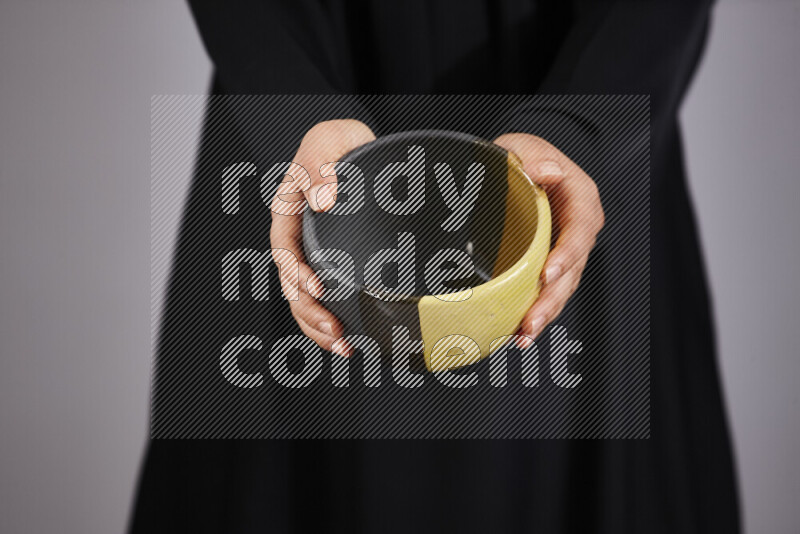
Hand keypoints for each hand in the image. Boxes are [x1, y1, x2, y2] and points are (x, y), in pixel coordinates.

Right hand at [270, 120, 375, 356]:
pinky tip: (351, 341)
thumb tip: (322, 199)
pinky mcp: (335, 266)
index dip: (296, 272)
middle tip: (335, 330)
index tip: (317, 289)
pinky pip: (327, 299)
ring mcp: (315, 254)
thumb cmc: (342, 143)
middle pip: (293, 283)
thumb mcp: (330, 140)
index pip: (284, 248)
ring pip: (306, 299)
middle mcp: (299, 238)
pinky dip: (335, 322)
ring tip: (343, 346)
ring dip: (320, 326)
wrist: (366, 151)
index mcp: (289, 211)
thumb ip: (321, 163)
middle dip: (310, 312)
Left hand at [494, 133, 604, 347]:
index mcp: (581, 199)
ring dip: (543, 314)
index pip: (579, 230)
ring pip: (562, 289)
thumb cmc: (525, 157)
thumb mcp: (522, 147)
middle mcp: (579, 230)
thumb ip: (529, 156)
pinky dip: (535, 313)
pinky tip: (518, 333)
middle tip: (530, 321)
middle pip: (572, 271)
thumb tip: (546, 171)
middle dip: (551, 299)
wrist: (520, 168)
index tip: (548, 273)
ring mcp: (566, 252)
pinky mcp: (551, 267)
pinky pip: (547, 292)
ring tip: (523, 336)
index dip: (567, 254)